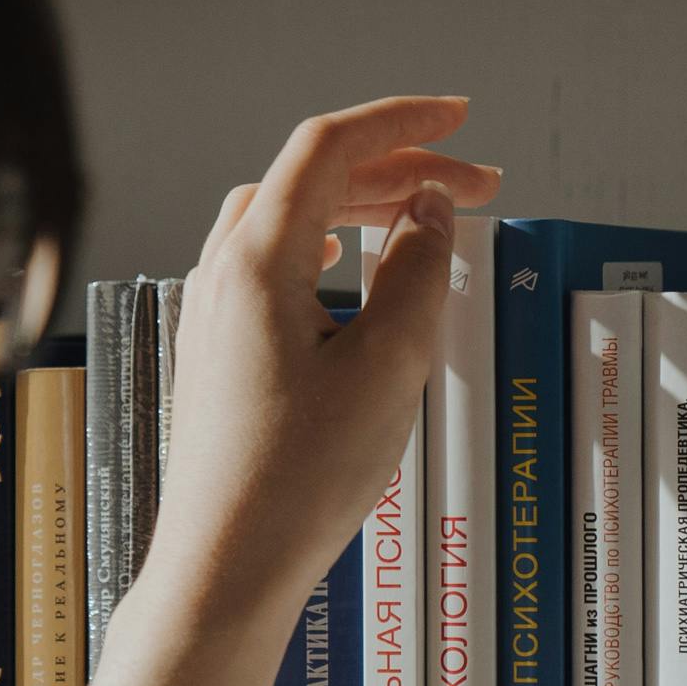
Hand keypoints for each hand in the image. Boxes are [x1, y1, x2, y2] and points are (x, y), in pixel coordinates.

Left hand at [144, 96, 501, 645]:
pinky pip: (272, 263)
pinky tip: (348, 263)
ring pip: (286, 216)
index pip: (329, 146)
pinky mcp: (219, 352)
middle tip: (473, 185)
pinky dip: (326, 240)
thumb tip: (430, 211)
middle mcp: (222, 274)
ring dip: (359, 203)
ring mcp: (213, 313)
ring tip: (424, 215)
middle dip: (396, 168)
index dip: (400, 121)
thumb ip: (417, 273)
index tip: (457, 118)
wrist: (225, 567)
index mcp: (258, 260)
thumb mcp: (388, 366)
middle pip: (310, 177)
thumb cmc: (295, 481)